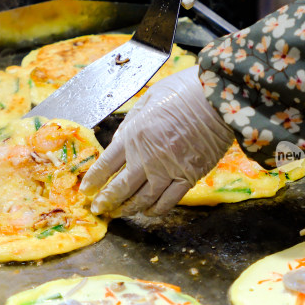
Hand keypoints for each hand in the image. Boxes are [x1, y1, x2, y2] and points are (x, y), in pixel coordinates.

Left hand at [80, 66, 234, 215]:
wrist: (219, 97)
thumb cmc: (185, 90)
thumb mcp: (148, 98)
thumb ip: (132, 122)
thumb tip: (119, 140)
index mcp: (135, 134)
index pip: (106, 164)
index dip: (94, 180)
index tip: (86, 190)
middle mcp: (148, 157)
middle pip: (121, 187)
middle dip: (106, 201)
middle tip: (98, 209)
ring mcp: (169, 170)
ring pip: (143, 199)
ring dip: (128, 209)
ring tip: (119, 213)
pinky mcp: (189, 177)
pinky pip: (168, 201)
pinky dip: (155, 210)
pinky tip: (147, 212)